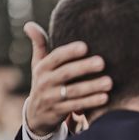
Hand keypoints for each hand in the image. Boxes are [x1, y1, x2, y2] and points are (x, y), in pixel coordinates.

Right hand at [24, 21, 111, 135]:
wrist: (36, 115)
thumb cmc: (44, 83)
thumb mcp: (39, 65)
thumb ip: (39, 44)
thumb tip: (29, 24)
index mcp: (42, 68)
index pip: (55, 57)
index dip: (69, 52)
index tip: (85, 46)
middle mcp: (45, 82)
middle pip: (66, 73)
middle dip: (84, 68)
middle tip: (102, 62)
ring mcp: (51, 98)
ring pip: (73, 92)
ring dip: (92, 87)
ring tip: (109, 82)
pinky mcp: (58, 112)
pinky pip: (76, 106)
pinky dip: (90, 102)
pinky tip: (105, 98)